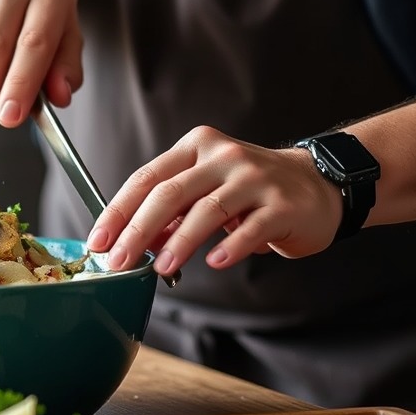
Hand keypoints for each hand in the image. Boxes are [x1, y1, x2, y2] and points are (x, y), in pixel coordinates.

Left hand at [85, 126, 344, 275]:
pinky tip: (215, 263)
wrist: (316, 185)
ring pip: (207, 209)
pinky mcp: (282, 204)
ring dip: (180, 242)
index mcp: (196, 146)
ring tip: (161, 268)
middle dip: (138, 230)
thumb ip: (173, 212)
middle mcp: (222, 155)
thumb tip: (134, 243)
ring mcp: (254, 177)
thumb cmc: (251, 190)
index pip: (147, 177)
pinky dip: (230, 247)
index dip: (119, 211)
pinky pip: (250, 228)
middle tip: (120, 262)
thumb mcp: (207, 191)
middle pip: (170, 192)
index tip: (99, 240)